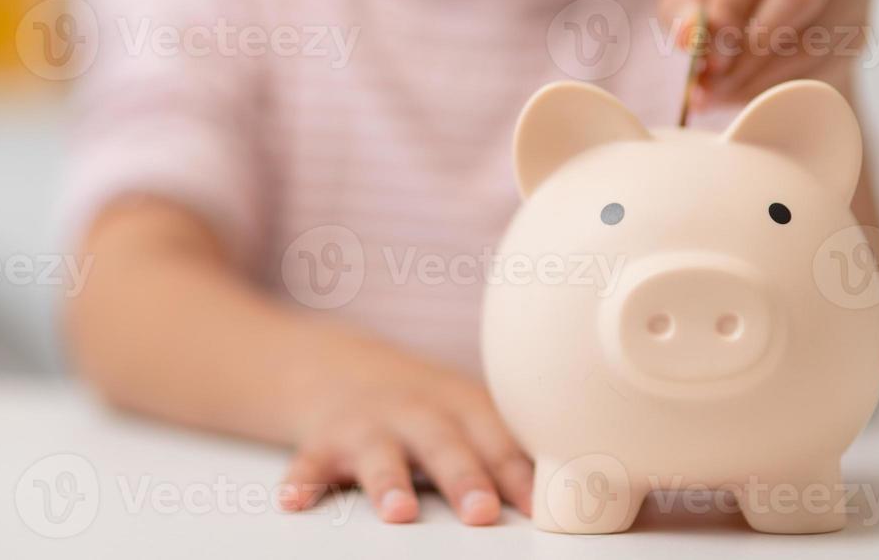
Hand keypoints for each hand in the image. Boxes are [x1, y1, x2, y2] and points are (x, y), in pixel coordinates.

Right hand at [277, 350, 531, 524]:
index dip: (519, 471)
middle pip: (443, 443)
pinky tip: (294, 502)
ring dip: (388, 481)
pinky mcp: (322, 440)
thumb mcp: (468, 412)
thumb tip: (583, 498)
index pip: (497, 438)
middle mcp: (415, 411)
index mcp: (460, 405)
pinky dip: (301, 481)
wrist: (336, 366)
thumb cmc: (424, 404)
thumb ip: (511, 450)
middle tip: (482, 513)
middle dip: (463, 477)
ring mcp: (366, 425)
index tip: (538, 505)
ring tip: (398, 513)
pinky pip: (309, 461)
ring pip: (378, 452)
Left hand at [659, 0, 873, 106]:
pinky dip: (781, 89)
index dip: (726, 9)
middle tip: (714, 78)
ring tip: (719, 94)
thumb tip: (690, 35)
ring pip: (815, 38)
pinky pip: (826, 66)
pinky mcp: (861, 30)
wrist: (767, 12)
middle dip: (750, 45)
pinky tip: (746, 97)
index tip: (704, 51)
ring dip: (761, 76)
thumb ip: (682, 8)